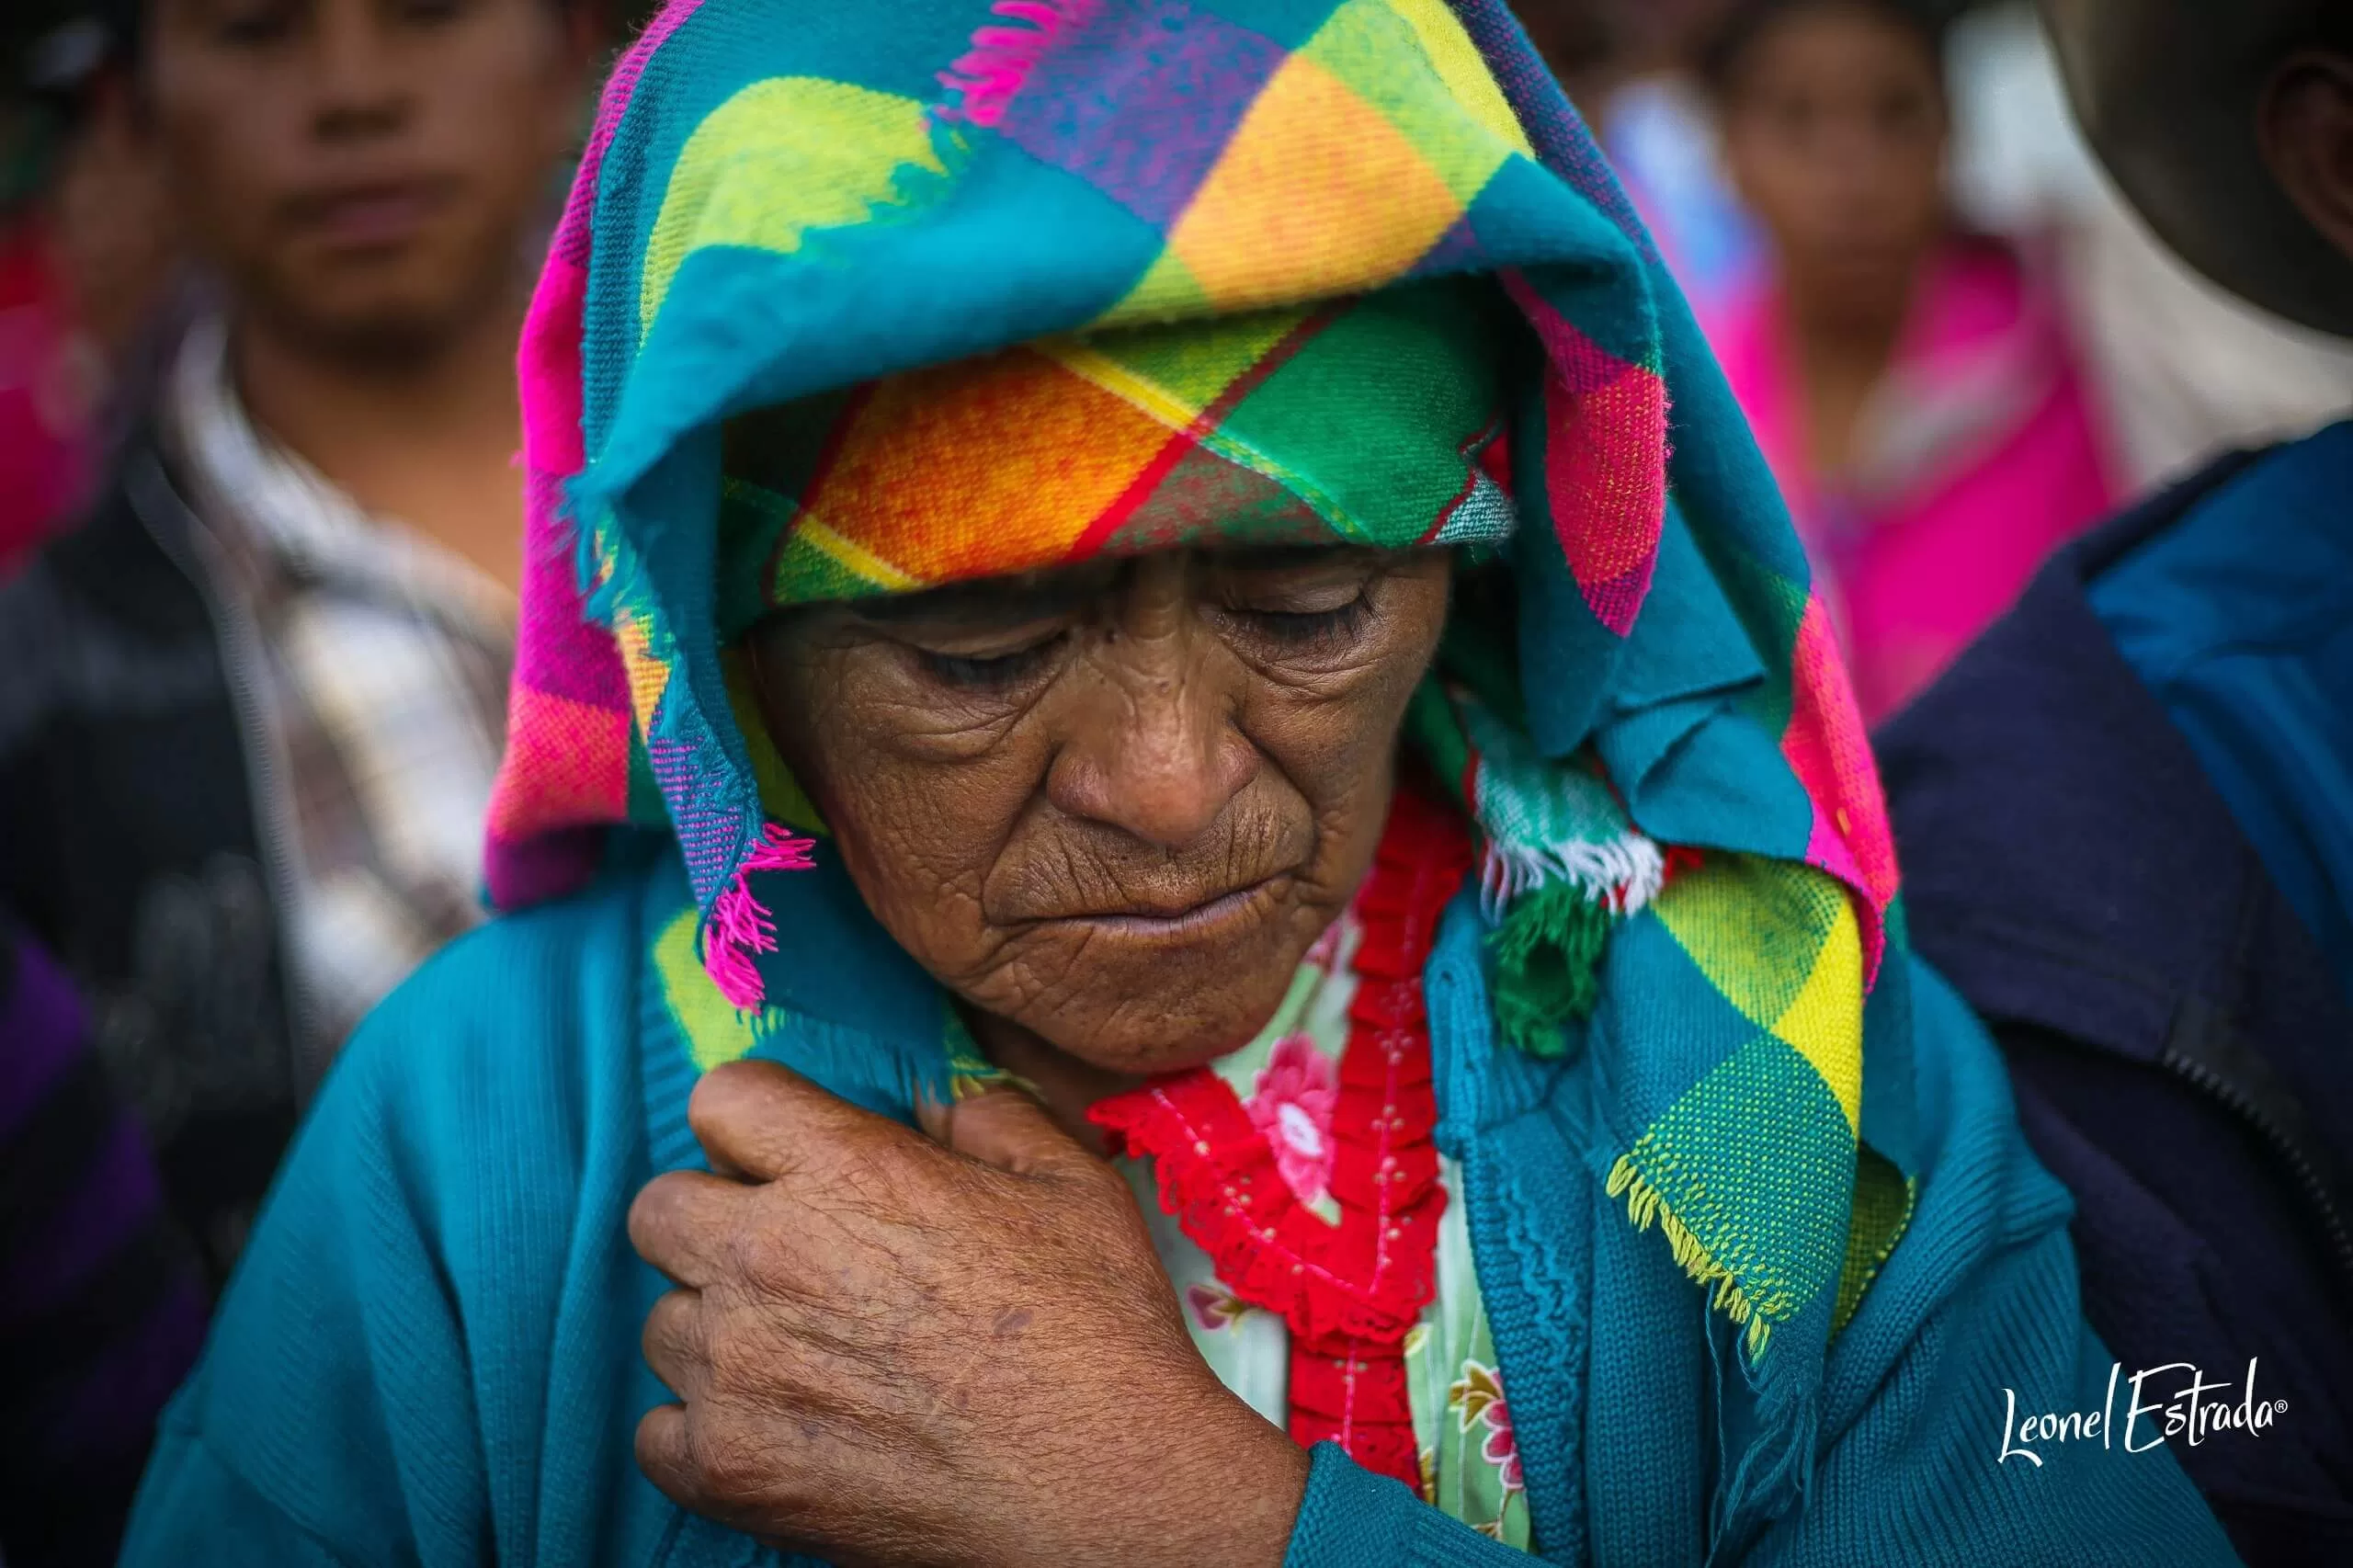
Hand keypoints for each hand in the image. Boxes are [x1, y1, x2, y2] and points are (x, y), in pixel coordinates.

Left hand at [627, 1061, 1311, 1567]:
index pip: (722, 1098)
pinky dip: (707, 1432)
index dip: (760, 1124)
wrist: (1103, 1489)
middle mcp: (769, 1257)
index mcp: (846, 1170)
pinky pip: (656, 1432)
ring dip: (716, 1331)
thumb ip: (987, 1116)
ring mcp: (736, 1370)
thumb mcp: (1070, 1182)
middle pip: (657, 1208)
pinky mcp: (728, 1469)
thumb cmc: (1097, 1329)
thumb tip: (930, 1103)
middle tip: (785, 1256)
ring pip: (660, 1323)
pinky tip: (781, 1427)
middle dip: (712, 1219)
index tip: (795, 1159)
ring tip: (801, 1355)